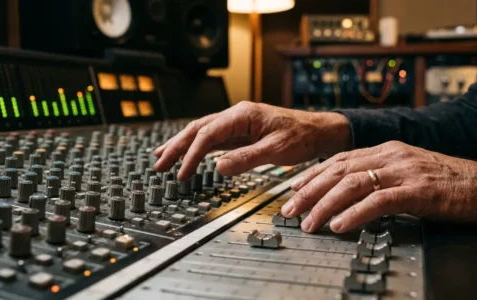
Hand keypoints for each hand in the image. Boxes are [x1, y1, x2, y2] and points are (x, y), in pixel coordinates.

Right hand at [154, 101, 351, 179]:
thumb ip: (246, 159)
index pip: (208, 134)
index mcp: (243, 115)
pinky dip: (198, 146)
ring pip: (202, 131)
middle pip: (198, 128)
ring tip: (162, 157)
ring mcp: (238, 123)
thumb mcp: (276, 150)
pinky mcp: (241, 132)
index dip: (192, 154)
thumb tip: (218, 168)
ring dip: (182, 145)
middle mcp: (237, 115)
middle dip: (176, 146)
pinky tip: (188, 153)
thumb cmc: (302, 137)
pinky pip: (214, 138)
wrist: (318, 131)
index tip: (182, 173)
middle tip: (158, 164)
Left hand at [281, 141, 476, 232]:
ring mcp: (403, 171)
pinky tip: (340, 224)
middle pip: (338, 170)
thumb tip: (348, 192)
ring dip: (325, 204)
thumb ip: (378, 176)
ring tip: (309, 222)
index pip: (339, 159)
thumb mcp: (406, 171)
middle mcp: (390, 156)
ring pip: (352, 184)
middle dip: (309, 190)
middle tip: (290, 209)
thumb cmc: (447, 182)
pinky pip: (378, 201)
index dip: (312, 174)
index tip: (293, 188)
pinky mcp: (416, 191)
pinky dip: (355, 213)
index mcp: (386, 150)